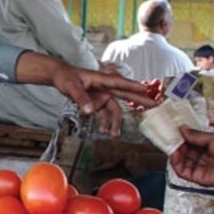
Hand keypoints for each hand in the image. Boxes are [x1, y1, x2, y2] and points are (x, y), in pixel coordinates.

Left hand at [15, 52, 158, 136]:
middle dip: (139, 100)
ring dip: (115, 122)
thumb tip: (89, 111)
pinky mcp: (95, 102)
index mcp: (101, 80)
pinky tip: (103, 131)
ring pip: (113, 110)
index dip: (133, 86)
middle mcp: (104, 88)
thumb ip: (81, 99)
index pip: (120, 83)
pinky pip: (103, 114)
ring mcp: (101, 96)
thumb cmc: (66, 77)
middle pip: (124, 95)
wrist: (59, 77)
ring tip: (115, 135)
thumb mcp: (71, 87)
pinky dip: (104, 122)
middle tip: (154, 105)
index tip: (147, 89)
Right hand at [169, 127, 213, 188]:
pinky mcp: (198, 177)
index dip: (183, 138)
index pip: (192, 143)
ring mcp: (201, 168)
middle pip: (186, 152)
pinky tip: (174, 156)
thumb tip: (183, 129)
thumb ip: (196, 135)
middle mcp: (205, 158)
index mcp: (210, 147)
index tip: (174, 132)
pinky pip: (183, 172)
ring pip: (182, 162)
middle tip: (170, 138)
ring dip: (175, 154)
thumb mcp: (213, 137)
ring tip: (171, 146)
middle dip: (177, 145)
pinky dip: (176, 164)